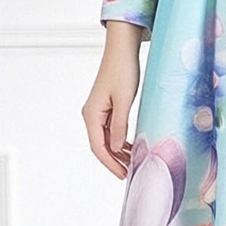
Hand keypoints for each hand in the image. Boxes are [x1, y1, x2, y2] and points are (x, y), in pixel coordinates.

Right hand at [83, 23, 142, 177]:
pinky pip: (111, 130)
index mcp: (91, 115)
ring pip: (106, 139)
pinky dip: (120, 141)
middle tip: (130, 173)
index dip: (110, 163)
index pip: (98, 147)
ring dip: (118, 152)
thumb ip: (120, 126)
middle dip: (114, 161)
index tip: (123, 175)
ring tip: (133, 163)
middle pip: (100, 146)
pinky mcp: (107, 107)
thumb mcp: (123, 100)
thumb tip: (118, 147)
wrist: (121, 50)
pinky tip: (132, 147)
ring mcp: (98, 112)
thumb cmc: (122, 71)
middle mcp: (91, 115)